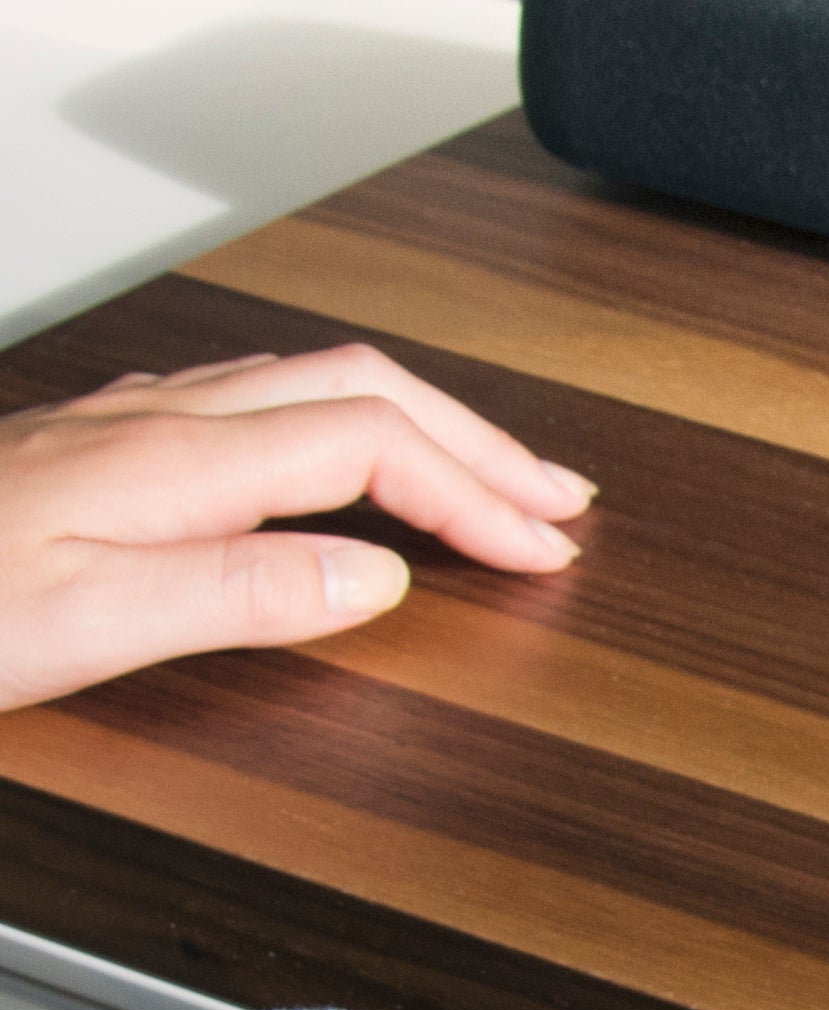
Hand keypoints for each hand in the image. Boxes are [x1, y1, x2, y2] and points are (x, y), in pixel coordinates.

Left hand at [0, 346, 596, 711]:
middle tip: (560, 502)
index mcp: (177, 460)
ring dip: (423, 426)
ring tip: (488, 479)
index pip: (374, 444)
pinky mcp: (101, 446)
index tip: (544, 554)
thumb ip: (243, 594)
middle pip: (365, 389)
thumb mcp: (87, 626)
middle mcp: (163, 421)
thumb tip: (378, 578)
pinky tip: (347, 471)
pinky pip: (264, 405)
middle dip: (480, 441)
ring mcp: (130, 425)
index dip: (476, 495)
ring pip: (317, 384)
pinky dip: (350, 431)